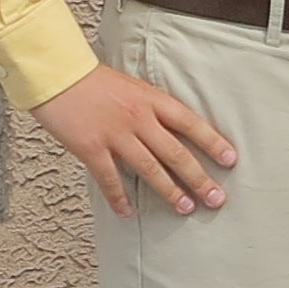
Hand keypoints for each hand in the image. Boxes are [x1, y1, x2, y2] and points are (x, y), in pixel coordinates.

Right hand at [33, 64, 237, 216]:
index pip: (191, 123)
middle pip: (175, 152)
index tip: (230, 160)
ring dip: (170, 191)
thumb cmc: (95, 81)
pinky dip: (118, 197)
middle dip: (199, 177)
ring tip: (186, 207)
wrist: (58, 75)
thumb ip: (154, 108)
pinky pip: (109, 178)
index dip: (213, 142)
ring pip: (150, 168)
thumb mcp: (134, 87)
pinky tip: (127, 212)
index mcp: (152, 100)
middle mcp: (138, 118)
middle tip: (216, 198)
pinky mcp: (90, 147)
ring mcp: (115, 134)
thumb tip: (176, 130)